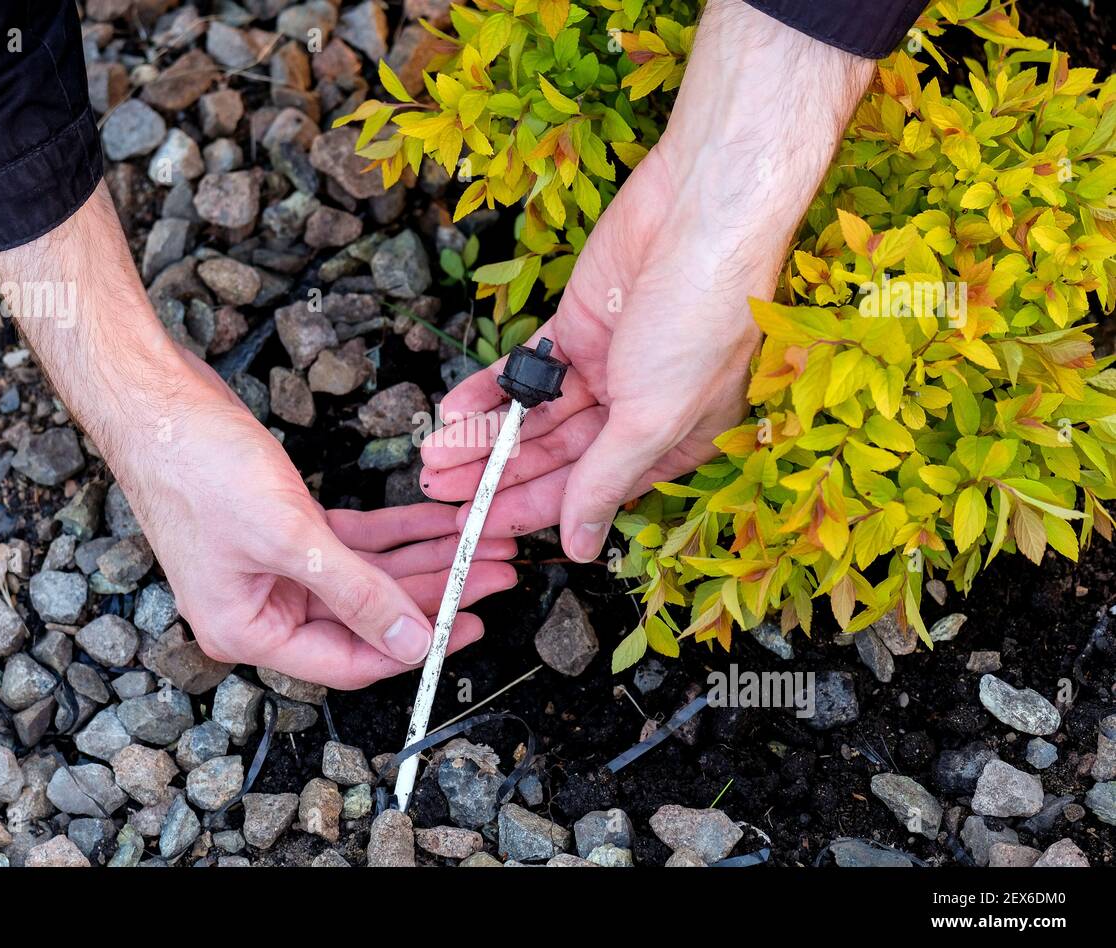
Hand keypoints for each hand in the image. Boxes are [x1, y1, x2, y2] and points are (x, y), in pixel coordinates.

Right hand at [0, 183, 516, 690]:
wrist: (154, 402)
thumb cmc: (198, 469)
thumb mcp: (289, 537)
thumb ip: (356, 594)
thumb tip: (414, 642)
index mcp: (250, 631)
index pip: (350, 659)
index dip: (415, 646)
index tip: (471, 625)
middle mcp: (261, 609)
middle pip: (366, 617)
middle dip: (435, 593)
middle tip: (496, 574)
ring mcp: (273, 569)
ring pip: (367, 577)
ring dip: (425, 558)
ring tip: (484, 546)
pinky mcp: (284, 530)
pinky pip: (353, 542)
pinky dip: (395, 530)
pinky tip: (437, 521)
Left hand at [420, 0, 874, 561]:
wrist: (704, 210)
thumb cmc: (701, 318)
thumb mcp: (652, 416)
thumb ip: (606, 480)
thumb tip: (582, 548)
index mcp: (671, 442)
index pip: (590, 492)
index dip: (534, 512)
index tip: (481, 532)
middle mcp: (636, 410)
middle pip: (554, 457)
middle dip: (496, 478)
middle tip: (438, 495)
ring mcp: (604, 366)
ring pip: (533, 415)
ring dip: (483, 437)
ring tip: (433, 458)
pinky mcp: (576, 326)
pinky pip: (525, 368)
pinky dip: (489, 388)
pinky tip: (452, 412)